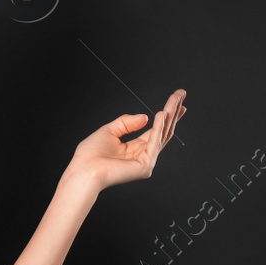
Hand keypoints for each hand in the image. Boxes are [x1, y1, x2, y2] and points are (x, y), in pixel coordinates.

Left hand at [72, 88, 186, 190]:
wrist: (83, 170)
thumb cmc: (90, 155)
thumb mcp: (109, 131)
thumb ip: (127, 123)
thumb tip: (145, 116)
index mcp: (134, 148)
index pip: (156, 130)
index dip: (167, 115)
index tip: (176, 101)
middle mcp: (143, 155)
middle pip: (163, 130)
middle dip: (173, 112)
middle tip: (181, 94)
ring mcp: (146, 161)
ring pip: (162, 134)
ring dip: (170, 115)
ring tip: (175, 100)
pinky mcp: (145, 166)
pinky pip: (154, 142)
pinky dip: (158, 127)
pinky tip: (162, 115)